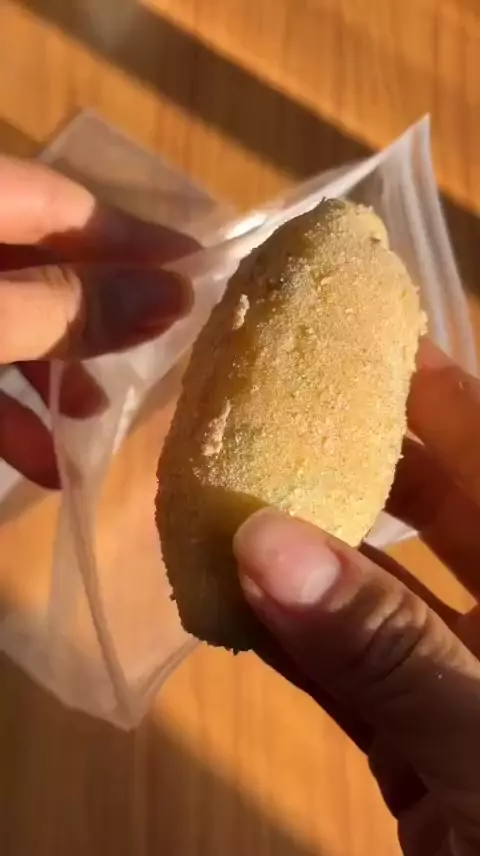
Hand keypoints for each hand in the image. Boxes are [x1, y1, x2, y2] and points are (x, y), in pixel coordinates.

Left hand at [0, 157, 195, 488]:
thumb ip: (67, 309)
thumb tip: (175, 295)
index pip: (64, 206)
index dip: (133, 239)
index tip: (203, 270)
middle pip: (39, 267)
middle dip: (93, 322)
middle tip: (155, 357)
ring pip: (5, 323)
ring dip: (50, 378)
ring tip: (95, 423)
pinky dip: (6, 411)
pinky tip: (40, 463)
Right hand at [234, 339, 479, 855]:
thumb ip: (384, 648)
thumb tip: (263, 542)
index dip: (447, 397)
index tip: (376, 338)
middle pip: (442, 512)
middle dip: (366, 456)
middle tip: (287, 398)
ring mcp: (462, 690)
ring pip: (382, 594)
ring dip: (309, 550)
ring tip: (240, 484)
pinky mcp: (416, 751)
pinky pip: (350, 674)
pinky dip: (294, 640)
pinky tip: (236, 597)